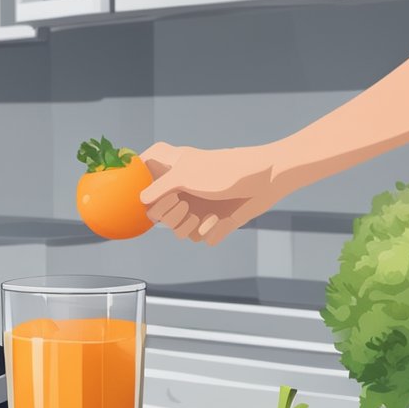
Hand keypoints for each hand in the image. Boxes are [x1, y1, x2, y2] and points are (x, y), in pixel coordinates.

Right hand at [138, 143, 288, 244]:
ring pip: (181, 232)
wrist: (267, 178)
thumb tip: (141, 200)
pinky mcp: (217, 222)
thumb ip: (158, 187)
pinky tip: (223, 218)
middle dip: (170, 217)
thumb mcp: (185, 174)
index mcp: (173, 174)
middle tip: (183, 206)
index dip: (143, 194)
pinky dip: (213, 231)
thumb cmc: (226, 169)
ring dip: (191, 227)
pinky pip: (204, 238)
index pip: (144, 185)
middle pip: (160, 217)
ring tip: (205, 215)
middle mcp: (184, 192)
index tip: (152, 196)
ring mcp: (200, 207)